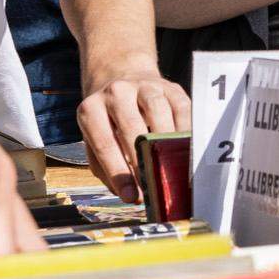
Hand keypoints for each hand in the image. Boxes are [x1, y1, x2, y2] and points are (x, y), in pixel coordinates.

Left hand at [76, 65, 192, 201]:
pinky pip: (182, 109)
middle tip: (154, 186)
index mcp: (91, 109)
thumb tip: (134, 195)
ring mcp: (144, 86)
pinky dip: (186, 131)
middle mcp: (116, 93)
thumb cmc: (109, 124)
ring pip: (158, 111)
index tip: (132, 197)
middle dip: (143, 160)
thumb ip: (108, 171)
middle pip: (131, 126)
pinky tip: (187, 150)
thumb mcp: (96, 144)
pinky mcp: (170, 87)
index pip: (105, 144)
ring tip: (173, 169)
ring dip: (166, 143)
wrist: (122, 81)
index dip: (119, 173)